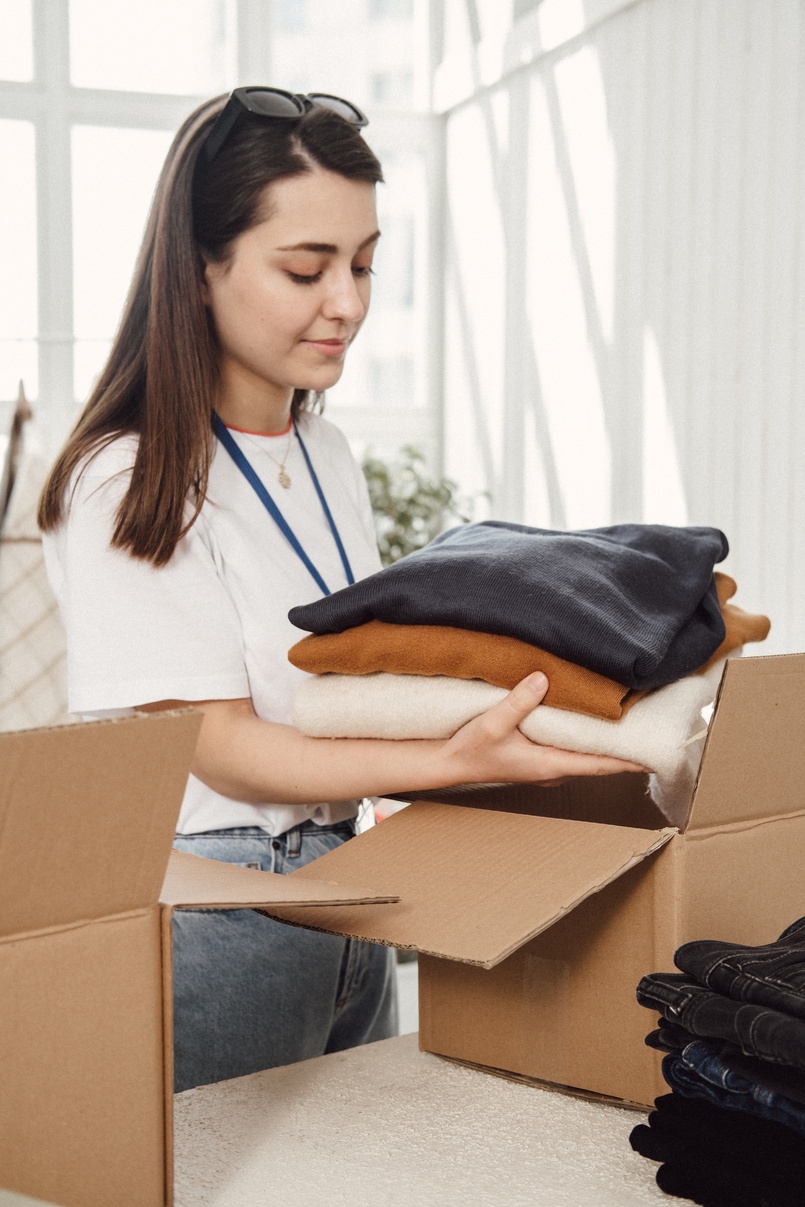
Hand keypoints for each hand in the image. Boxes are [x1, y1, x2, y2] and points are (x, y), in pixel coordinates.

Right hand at [437, 672, 646, 786]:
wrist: (448, 763)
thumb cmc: (470, 749)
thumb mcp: (493, 723)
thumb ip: (519, 702)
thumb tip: (544, 678)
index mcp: (549, 765)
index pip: (599, 765)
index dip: (629, 762)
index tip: (656, 758)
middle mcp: (552, 771)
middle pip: (597, 762)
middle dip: (623, 751)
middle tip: (648, 733)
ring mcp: (545, 768)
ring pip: (584, 758)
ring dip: (604, 746)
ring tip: (627, 728)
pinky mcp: (536, 761)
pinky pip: (570, 753)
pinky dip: (584, 743)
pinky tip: (587, 727)